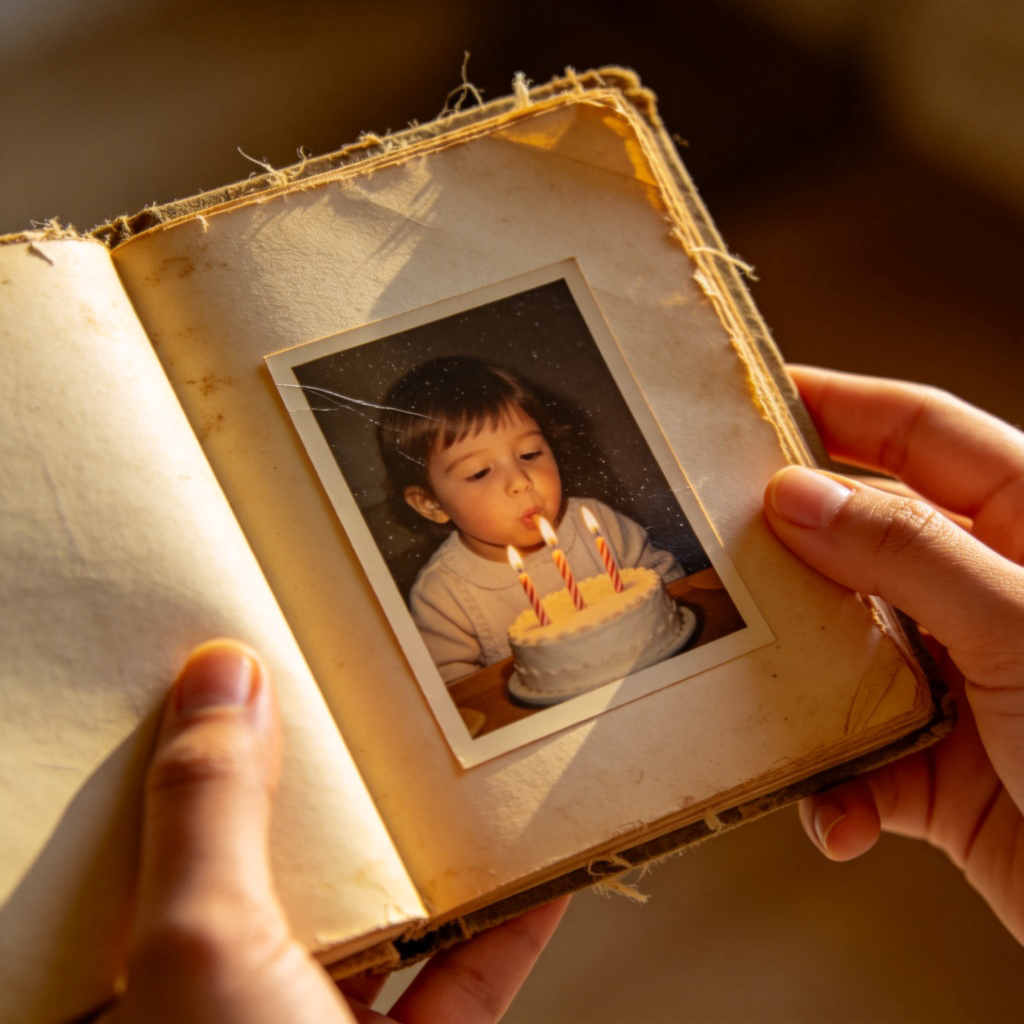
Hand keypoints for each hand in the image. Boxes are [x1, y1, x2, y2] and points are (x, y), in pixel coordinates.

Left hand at [102, 640, 565, 1022]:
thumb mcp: (204, 952)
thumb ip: (209, 812)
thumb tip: (218, 679)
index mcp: (130, 989)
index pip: (133, 842)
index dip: (170, 750)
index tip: (221, 672)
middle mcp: (211, 1012)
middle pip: (261, 869)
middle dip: (312, 788)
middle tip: (342, 699)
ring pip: (364, 920)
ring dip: (417, 847)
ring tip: (446, 765)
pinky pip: (454, 987)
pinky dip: (500, 930)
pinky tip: (536, 875)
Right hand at [763, 366, 1023, 943]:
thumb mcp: (1020, 626)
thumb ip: (906, 553)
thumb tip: (793, 495)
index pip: (919, 434)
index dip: (838, 405)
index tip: (747, 400)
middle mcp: (985, 597)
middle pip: (858, 541)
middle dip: (784, 548)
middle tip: (706, 542)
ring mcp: (958, 683)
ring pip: (839, 651)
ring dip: (794, 683)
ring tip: (744, 685)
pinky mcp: (936, 771)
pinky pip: (855, 760)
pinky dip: (834, 790)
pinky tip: (837, 813)